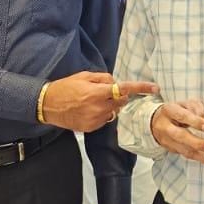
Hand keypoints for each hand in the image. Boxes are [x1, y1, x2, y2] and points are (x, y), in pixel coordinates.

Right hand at [42, 71, 157, 132]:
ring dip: (110, 106)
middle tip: (104, 91)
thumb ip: (103, 78)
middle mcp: (99, 107)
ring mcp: (96, 119)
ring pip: (114, 112)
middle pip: (122, 101)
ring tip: (92, 101)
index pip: (125, 89)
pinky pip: (105, 120)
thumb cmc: (65, 87)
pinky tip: (88, 110)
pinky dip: (101, 114)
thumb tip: (115, 83)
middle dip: (119, 96)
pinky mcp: (91, 128)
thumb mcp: (84, 76)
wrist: (48, 105)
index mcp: (98, 92)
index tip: (155, 88)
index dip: (141, 88)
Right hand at [150, 99, 203, 167]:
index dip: (196, 122)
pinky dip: (200, 159)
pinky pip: (187, 155)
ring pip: (184, 150)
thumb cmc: (174, 111)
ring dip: (201, 156)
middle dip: (197, 143)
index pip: (182, 116)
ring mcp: (167, 140)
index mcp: (169, 111)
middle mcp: (166, 127)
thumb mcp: (185, 104)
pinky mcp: (172, 150)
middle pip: (181, 136)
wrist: (156, 121)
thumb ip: (196, 108)